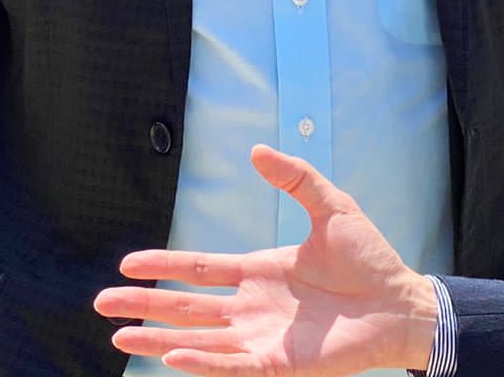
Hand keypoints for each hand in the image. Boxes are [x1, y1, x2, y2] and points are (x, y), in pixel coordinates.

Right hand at [95, 146, 437, 375]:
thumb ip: (294, 178)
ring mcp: (263, 337)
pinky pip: (232, 365)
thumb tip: (255, 149)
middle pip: (186, 306)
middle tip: (101, 304)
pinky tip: (172, 356)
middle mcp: (253, 306)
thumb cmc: (370, 258)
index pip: (199, 269)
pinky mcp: (279, 364)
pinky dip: (202, 362)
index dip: (164, 265)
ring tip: (119, 336)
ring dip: (159, 338)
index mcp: (260, 271)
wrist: (402, 302)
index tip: (126, 264)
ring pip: (198, 339)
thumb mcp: (331, 206)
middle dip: (143, 306)